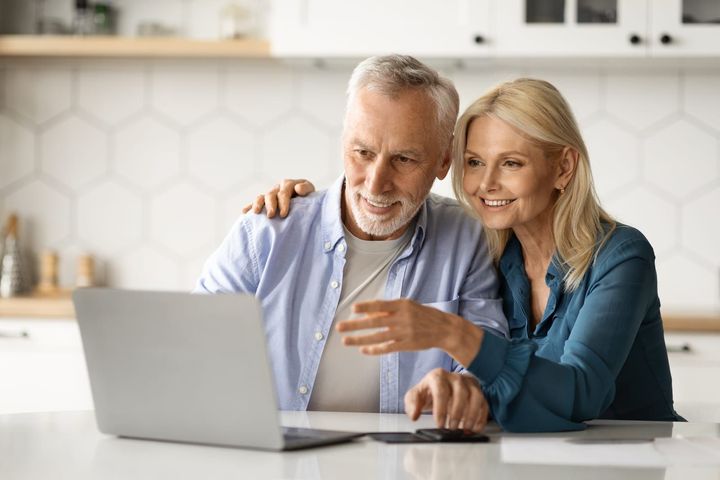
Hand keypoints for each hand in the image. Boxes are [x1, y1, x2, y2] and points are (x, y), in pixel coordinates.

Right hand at [241, 179, 315, 217]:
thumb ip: (306, 188)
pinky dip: (249, 206)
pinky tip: (244, 212)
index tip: (283, 214)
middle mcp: (277, 188)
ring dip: (258, 204)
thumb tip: (297, 188)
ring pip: (261, 197)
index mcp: (288, 184)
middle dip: (270, 205)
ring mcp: (270, 195)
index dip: (283, 203)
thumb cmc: (308, 197)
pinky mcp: (265, 202)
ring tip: (256, 213)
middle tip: (270, 216)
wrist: (305, 200)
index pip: (284, 192)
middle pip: (271, 194)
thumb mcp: (311, 191)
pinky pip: (255, 203)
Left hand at [336, 299, 482, 365]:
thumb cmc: (422, 315)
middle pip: (375, 322)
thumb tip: (367, 313)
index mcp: (402, 305)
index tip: (352, 309)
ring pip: (378, 337)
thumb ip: (388, 309)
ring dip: (360, 339)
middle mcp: (403, 318)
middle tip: (339, 327)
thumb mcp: (407, 306)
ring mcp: (405, 333)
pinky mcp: (407, 345)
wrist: (444, 329)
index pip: (380, 305)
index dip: (366, 307)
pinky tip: (363, 350)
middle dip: (355, 325)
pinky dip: (374, 349)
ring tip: (345, 341)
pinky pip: (387, 348)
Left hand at [405, 369, 488, 431]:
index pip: (441, 391)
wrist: (442, 385)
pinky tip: (474, 428)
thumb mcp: (415, 395)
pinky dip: (481, 417)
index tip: (440, 424)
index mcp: (438, 376)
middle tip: (451, 428)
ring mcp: (468, 384)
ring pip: (476, 396)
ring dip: (471, 415)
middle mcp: (455, 377)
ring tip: (464, 428)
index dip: (441, 409)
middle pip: (461, 392)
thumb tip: (414, 415)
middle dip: (457, 413)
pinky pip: (484, 404)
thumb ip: (412, 404)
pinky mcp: (478, 392)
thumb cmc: (429, 391)